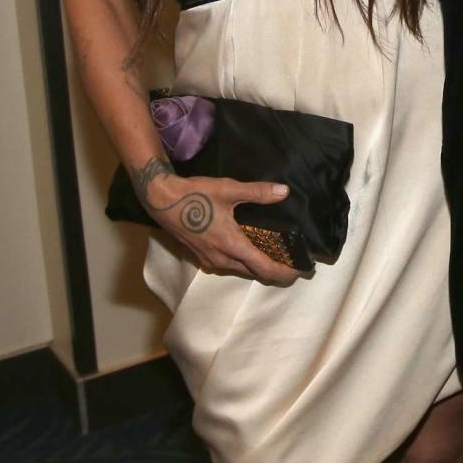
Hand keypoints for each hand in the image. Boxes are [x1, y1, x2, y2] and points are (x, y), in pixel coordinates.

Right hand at [131, 158, 297, 285]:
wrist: (162, 200)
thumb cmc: (195, 195)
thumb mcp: (228, 189)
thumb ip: (257, 192)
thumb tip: (283, 191)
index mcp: (231, 245)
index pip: (264, 268)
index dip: (284, 273)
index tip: (300, 271)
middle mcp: (222, 259)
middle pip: (254, 273)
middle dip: (275, 271)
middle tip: (292, 261)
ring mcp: (210, 260)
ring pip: (240, 270)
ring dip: (258, 267)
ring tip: (275, 255)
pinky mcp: (202, 256)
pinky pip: (229, 266)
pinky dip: (243, 262)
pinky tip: (249, 248)